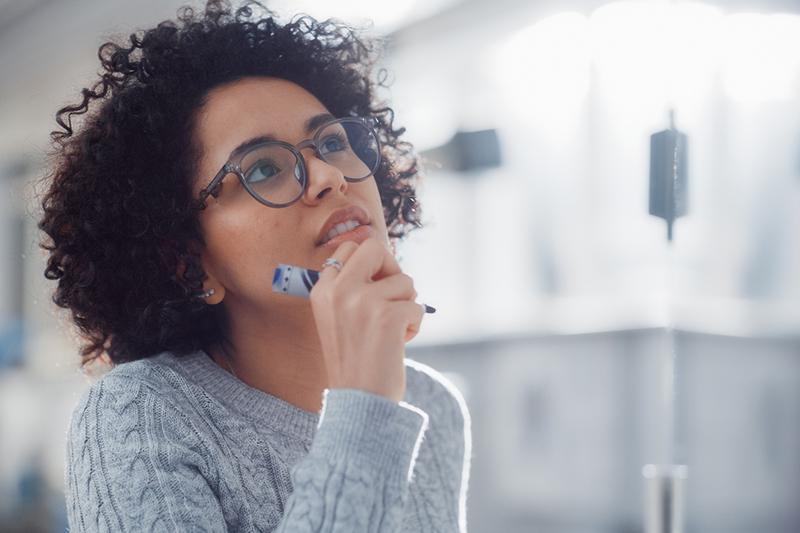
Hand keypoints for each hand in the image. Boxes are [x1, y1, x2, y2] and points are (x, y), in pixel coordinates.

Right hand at [309, 237, 424, 402]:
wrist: (358, 402)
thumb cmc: (355, 361)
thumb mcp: (340, 318)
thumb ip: (353, 288)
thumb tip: (386, 257)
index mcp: (322, 290)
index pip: (350, 248)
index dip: (373, 265)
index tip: (378, 287)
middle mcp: (338, 290)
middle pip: (375, 247)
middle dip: (393, 269)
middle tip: (393, 297)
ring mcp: (362, 301)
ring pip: (405, 281)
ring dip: (406, 305)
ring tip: (391, 332)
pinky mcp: (387, 315)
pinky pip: (416, 305)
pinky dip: (414, 325)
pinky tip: (398, 344)